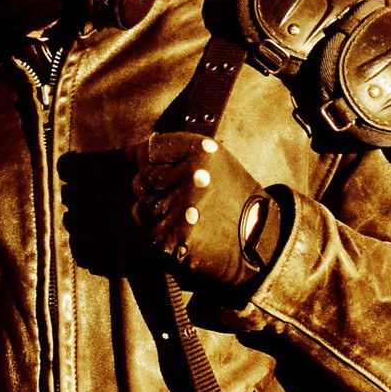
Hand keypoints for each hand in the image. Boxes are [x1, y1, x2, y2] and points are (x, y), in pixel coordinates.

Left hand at [131, 132, 288, 289]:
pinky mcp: (173, 239)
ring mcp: (182, 209)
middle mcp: (191, 176)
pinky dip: (161, 238)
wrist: (260, 241)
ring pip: (142, 208)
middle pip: (142, 180)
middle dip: (152, 192)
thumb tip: (130, 154)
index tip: (159, 170)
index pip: (150, 150)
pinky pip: (148, 235)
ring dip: (156, 217)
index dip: (148, 162)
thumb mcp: (216, 163)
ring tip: (185, 220)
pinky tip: (184, 237)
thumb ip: (175, 154)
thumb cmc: (233, 199)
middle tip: (181, 202)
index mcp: (202, 151)